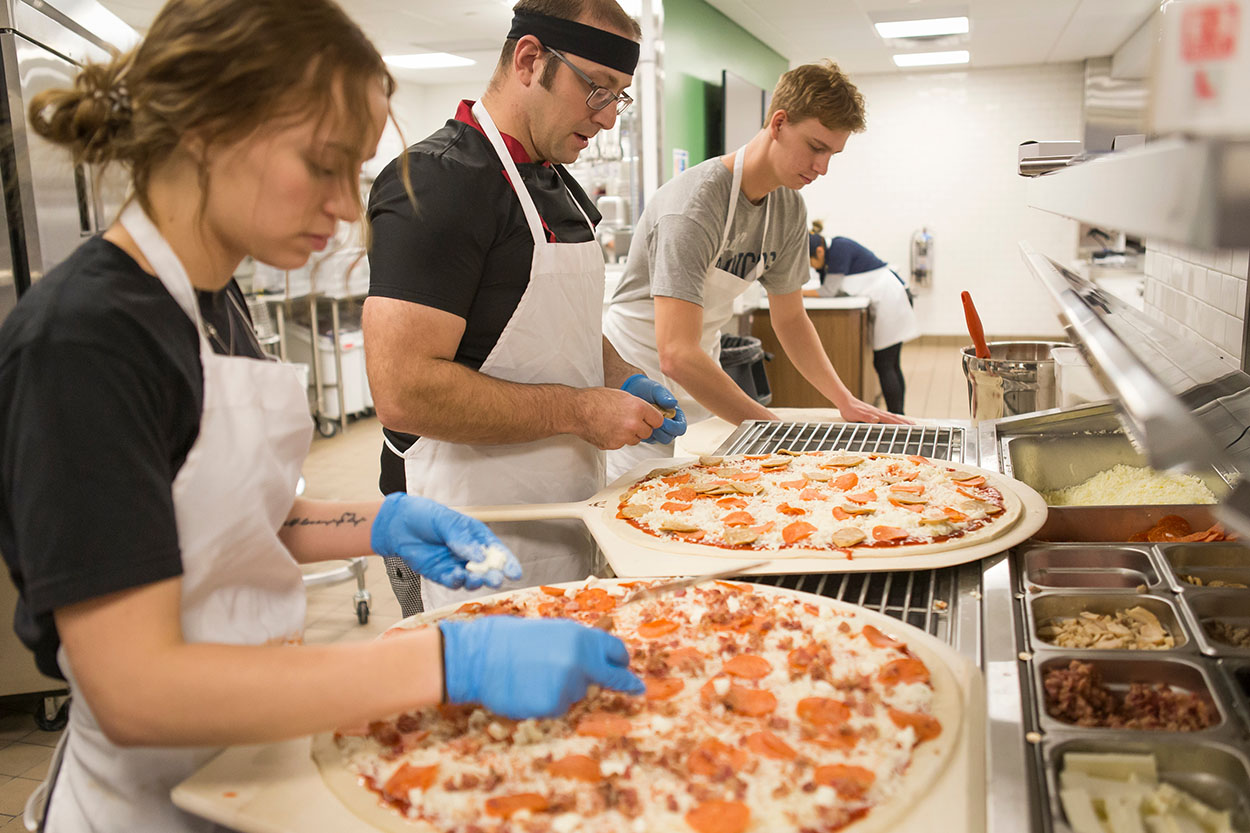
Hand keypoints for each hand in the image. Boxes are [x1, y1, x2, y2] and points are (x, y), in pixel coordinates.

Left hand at [371, 493, 520, 589]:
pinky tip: (456, 577)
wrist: (397, 524)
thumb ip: (461, 540)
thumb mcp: (446, 522)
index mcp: (476, 536)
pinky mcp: (441, 575)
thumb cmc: (424, 516)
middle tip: (495, 579)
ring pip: (472, 578)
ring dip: (476, 581)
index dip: (507, 562)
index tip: (515, 572)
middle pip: (487, 568)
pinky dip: (456, 582)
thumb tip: (479, 556)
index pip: (496, 551)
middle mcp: (469, 553)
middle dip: (493, 575)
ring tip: (475, 578)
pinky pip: (453, 582)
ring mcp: (456, 565)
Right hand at [439, 616, 644, 718]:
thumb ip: (580, 646)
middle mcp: (580, 661)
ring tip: (536, 675)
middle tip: (635, 688)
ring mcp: (567, 685)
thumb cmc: (512, 641)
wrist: (479, 656)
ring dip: (565, 688)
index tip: (629, 670)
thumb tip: (601, 661)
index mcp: (580, 637)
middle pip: (609, 677)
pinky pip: (559, 707)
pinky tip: (529, 689)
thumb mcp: (553, 631)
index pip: (616, 652)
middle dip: (622, 683)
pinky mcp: (553, 706)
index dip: (621, 661)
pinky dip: (548, 702)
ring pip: (578, 693)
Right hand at [569, 387, 663, 449]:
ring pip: (635, 440)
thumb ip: (638, 407)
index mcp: (638, 408)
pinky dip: (617, 439)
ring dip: (629, 435)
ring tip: (615, 424)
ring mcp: (624, 436)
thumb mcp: (622, 396)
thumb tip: (647, 414)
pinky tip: (608, 429)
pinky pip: (622, 444)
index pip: (658, 421)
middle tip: (629, 422)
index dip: (653, 420)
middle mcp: (633, 423)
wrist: (577, 410)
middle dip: (641, 428)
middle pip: (648, 432)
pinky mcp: (614, 445)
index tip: (651, 421)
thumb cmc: (595, 400)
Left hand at [620, 374, 688, 444]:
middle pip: (670, 437)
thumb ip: (664, 397)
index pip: (681, 428)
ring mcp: (658, 429)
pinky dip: (644, 434)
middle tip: (653, 422)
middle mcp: (668, 424)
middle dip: (662, 432)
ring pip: (659, 440)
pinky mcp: (647, 432)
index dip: (674, 428)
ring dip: (653, 433)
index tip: (664, 421)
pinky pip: (648, 439)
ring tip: (645, 421)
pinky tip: (639, 423)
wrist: (632, 390)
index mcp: (676, 415)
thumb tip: (673, 403)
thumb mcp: (656, 390)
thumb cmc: (647, 389)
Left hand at [836, 397, 910, 424]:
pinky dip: (894, 419)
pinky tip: (895, 420)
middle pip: (894, 418)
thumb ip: (866, 417)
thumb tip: (877, 419)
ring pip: (892, 416)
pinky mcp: (874, 412)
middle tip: (915, 426)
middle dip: (905, 422)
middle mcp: (878, 413)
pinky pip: (887, 416)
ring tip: (909, 423)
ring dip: (901, 420)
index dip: (900, 424)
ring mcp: (877, 412)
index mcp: (876, 415)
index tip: (910, 428)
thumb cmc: (850, 410)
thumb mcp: (856, 416)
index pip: (891, 420)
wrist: (845, 400)